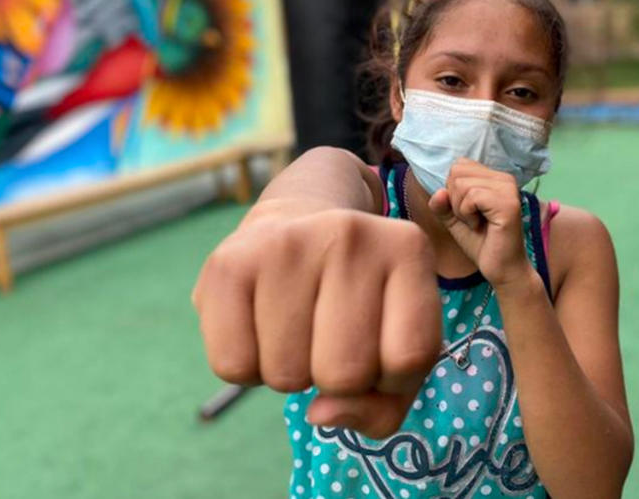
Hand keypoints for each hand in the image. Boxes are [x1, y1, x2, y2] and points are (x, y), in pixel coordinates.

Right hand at [192, 201, 441, 437]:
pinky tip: (260, 326)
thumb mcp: (395, 345)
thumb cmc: (357, 303)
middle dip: (336, 381)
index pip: (409, 358)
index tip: (379, 349)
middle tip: (329, 338)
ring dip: (290, 373)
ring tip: (295, 327)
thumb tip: (320, 414)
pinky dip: (246, 368)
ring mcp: (288, 242)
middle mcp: (351, 234)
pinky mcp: (229, 262)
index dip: (391, 379)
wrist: (293, 225)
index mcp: (408, 249)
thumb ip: (384, 405)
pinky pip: (233, 366)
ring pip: (287, 377)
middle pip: (345, 374)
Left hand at [427, 158, 534, 287]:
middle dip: (454, 199)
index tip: (468, 212)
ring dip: (461, 209)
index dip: (453, 191)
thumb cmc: (481, 243)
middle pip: (457, 172)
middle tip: (472, 219)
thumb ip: (442, 204)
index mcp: (495, 177)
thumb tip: (438, 192)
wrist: (500, 269)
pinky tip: (479, 226)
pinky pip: (471, 196)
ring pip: (462, 184)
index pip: (459, 166)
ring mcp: (508, 189)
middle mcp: (504, 178)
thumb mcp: (454, 219)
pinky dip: (467, 214)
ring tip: (476, 223)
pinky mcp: (508, 203)